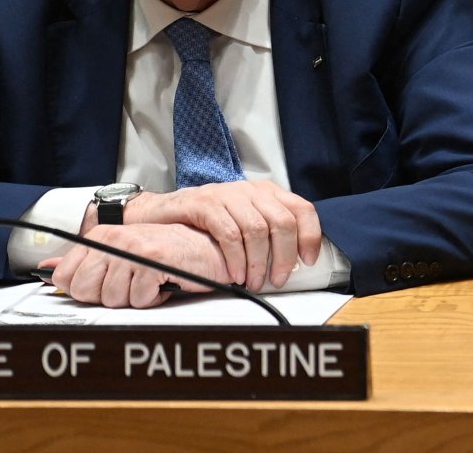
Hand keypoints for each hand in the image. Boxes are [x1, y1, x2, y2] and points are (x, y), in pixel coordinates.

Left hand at [45, 224, 228, 308]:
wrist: (207, 248)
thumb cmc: (166, 253)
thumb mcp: (121, 253)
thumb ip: (84, 262)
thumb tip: (47, 270)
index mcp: (101, 236)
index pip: (65, 278)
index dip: (86, 290)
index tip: (108, 282)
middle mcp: (114, 238)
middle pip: (85, 291)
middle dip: (108, 296)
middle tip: (131, 282)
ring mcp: (133, 249)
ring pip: (112, 298)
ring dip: (134, 297)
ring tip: (149, 281)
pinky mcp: (153, 261)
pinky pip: (138, 299)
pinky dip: (152, 298)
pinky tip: (162, 283)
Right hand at [126, 181, 321, 290]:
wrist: (162, 213)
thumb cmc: (207, 223)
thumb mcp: (244, 221)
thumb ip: (268, 234)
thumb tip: (294, 262)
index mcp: (268, 193)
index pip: (302, 209)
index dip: (310, 236)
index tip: (308, 261)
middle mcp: (252, 190)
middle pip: (282, 222)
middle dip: (283, 256)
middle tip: (278, 279)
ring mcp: (229, 194)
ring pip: (257, 229)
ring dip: (258, 262)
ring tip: (254, 282)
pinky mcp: (206, 204)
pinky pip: (230, 234)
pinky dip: (236, 258)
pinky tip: (234, 274)